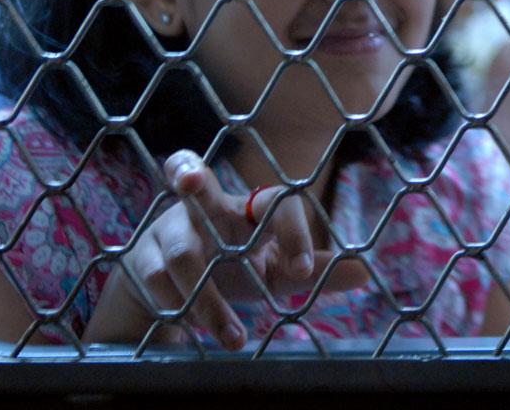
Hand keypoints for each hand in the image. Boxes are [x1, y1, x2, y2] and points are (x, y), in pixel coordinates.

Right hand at [84, 151, 368, 349]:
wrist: (171, 291)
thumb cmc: (232, 268)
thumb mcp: (274, 271)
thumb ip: (313, 272)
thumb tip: (365, 273)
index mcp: (245, 207)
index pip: (272, 201)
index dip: (290, 229)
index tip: (302, 269)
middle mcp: (204, 209)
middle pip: (194, 178)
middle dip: (189, 173)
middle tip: (189, 178)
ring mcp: (169, 231)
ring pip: (183, 254)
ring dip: (208, 299)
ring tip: (235, 337)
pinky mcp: (143, 260)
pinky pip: (156, 280)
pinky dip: (178, 305)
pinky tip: (194, 329)